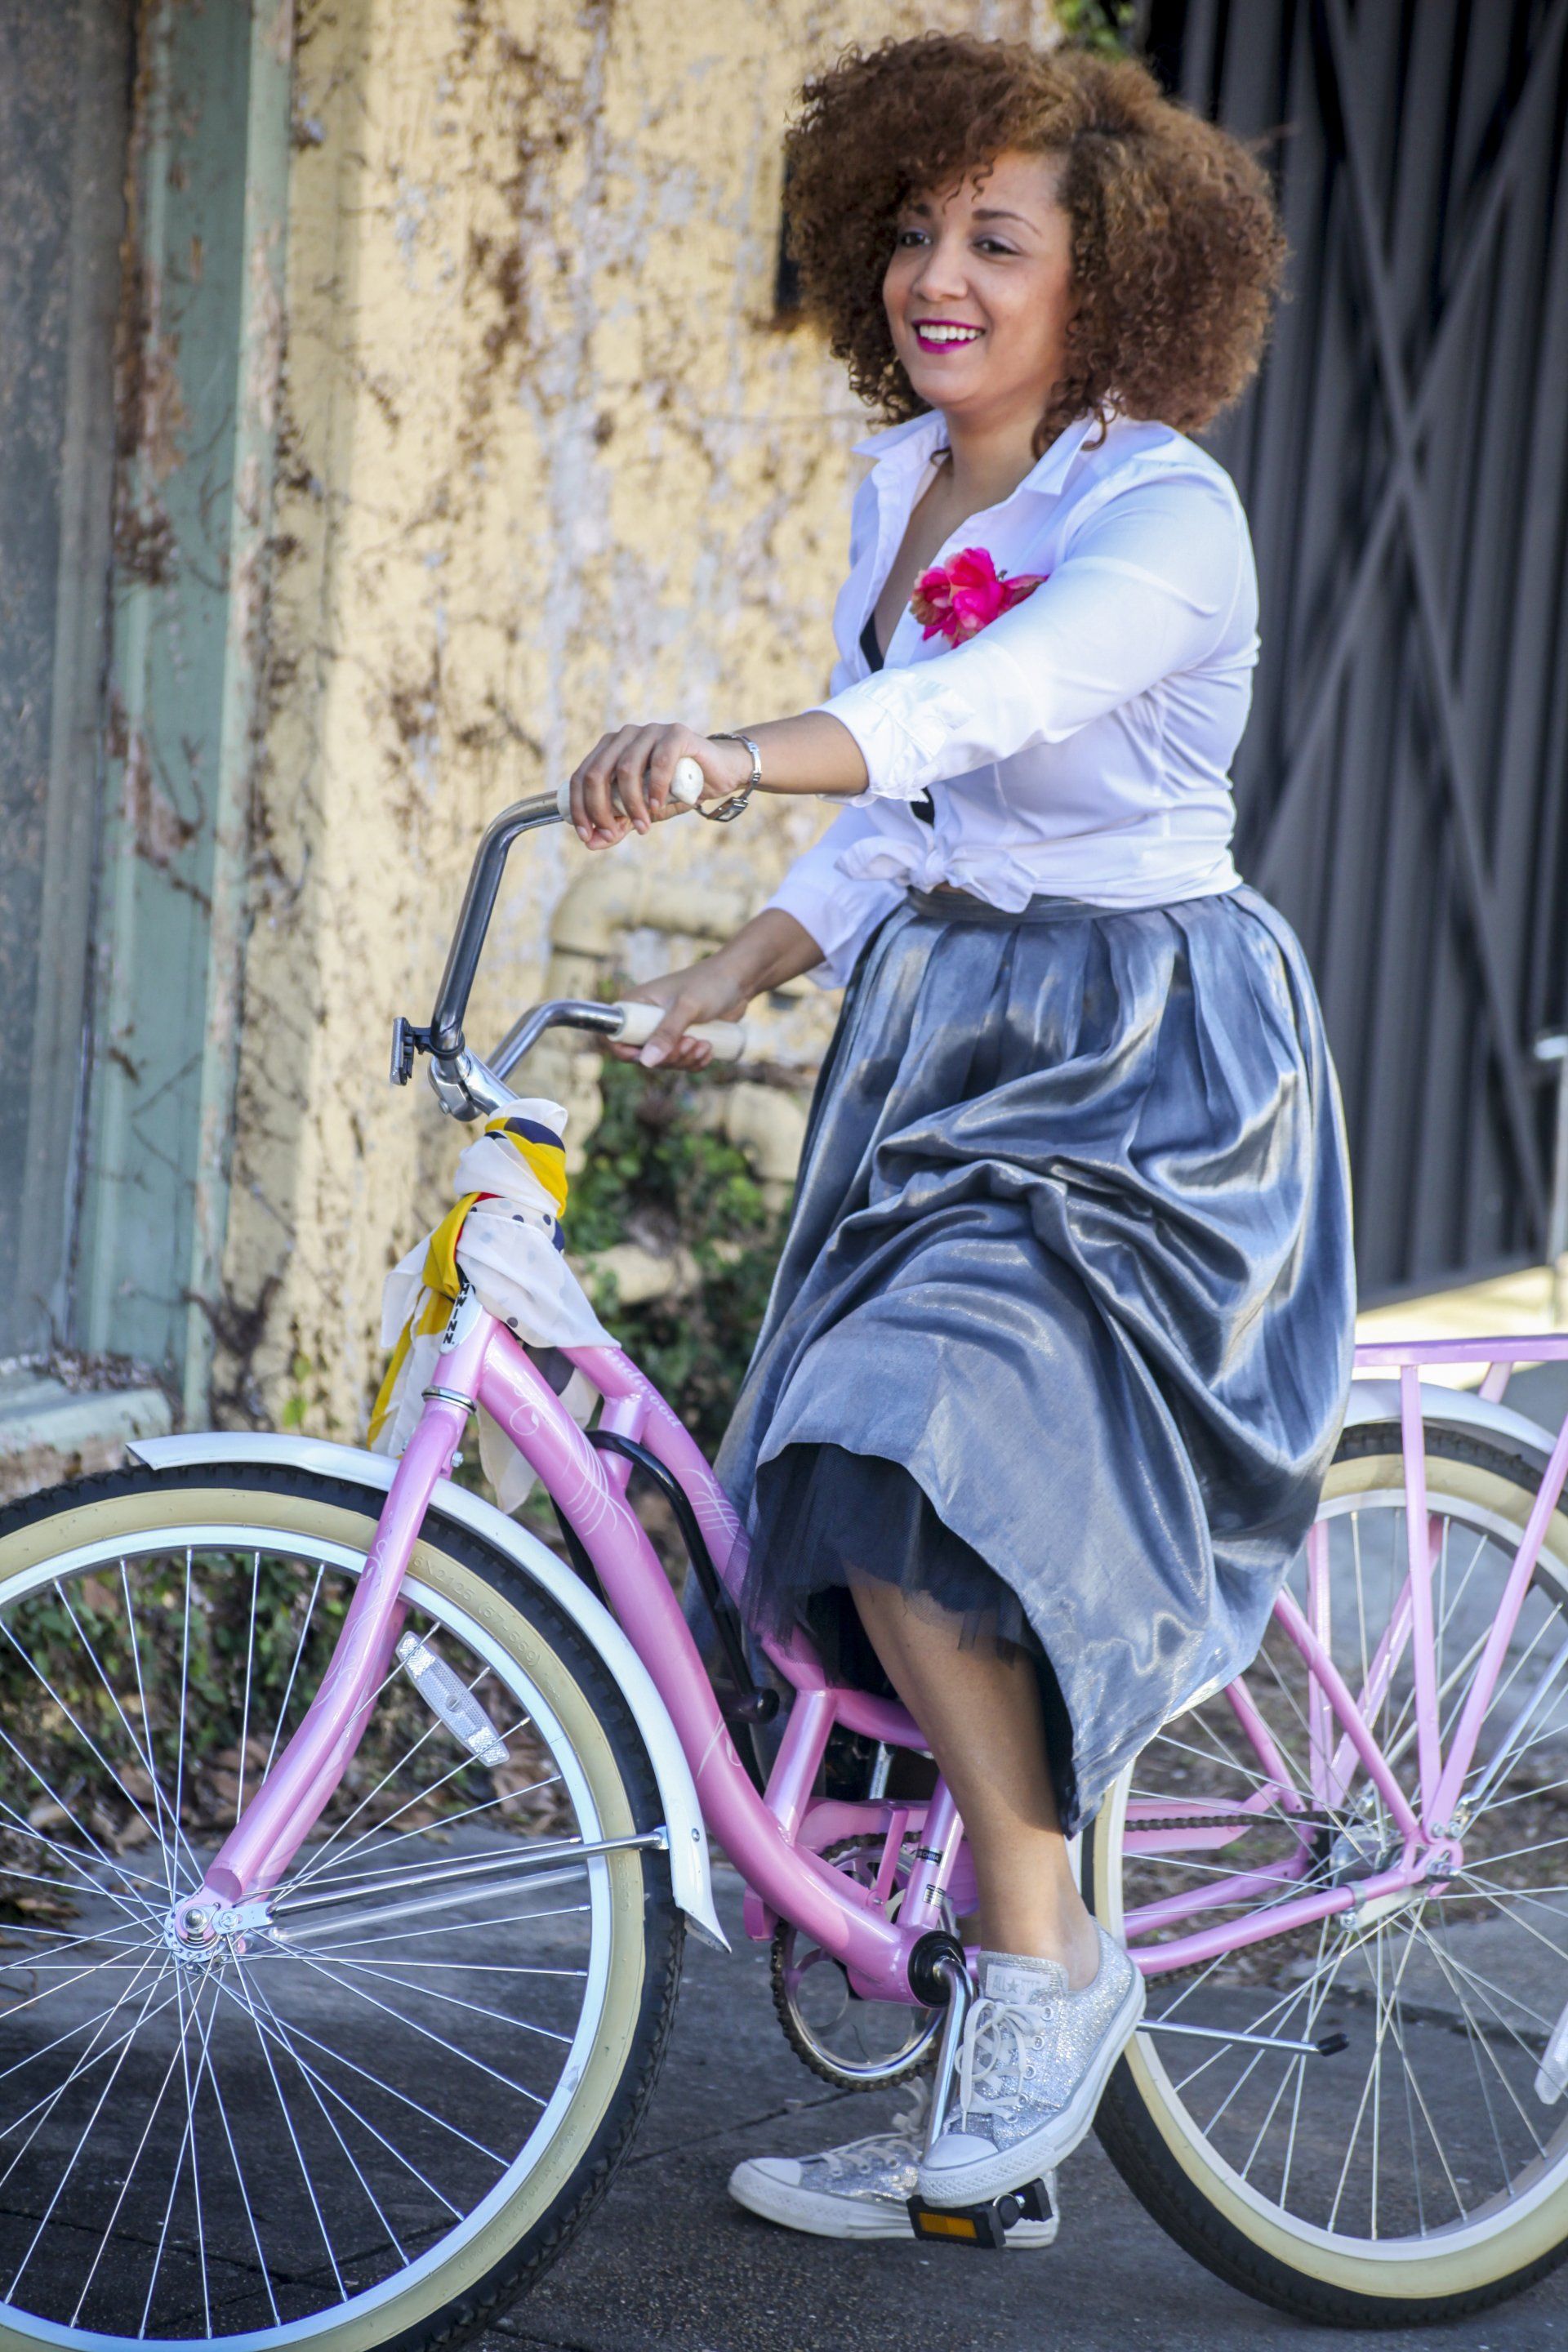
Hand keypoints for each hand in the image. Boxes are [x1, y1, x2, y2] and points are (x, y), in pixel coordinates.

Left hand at [568, 725, 750, 848]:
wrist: (717, 774)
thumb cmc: (676, 791)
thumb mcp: (642, 811)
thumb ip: (618, 824)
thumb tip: (591, 844)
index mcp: (610, 749)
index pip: (581, 776)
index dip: (579, 808)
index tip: (587, 835)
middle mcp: (625, 736)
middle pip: (597, 773)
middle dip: (601, 809)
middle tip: (614, 834)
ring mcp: (650, 731)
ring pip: (626, 769)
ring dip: (631, 804)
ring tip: (643, 826)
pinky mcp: (676, 734)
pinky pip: (659, 761)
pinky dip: (655, 788)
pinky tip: (657, 806)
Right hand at [610, 953, 753, 1070]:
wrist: (738, 979)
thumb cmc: (709, 983)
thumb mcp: (687, 1007)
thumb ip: (667, 1033)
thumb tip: (647, 1062)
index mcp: (637, 1005)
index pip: (616, 1037)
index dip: (628, 1052)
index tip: (651, 1055)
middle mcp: (647, 1019)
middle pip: (644, 1056)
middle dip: (669, 1057)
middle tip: (691, 1042)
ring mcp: (666, 1030)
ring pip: (665, 1062)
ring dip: (685, 1060)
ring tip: (705, 1044)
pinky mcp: (683, 1038)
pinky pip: (682, 1062)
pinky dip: (694, 1061)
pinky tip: (708, 1050)